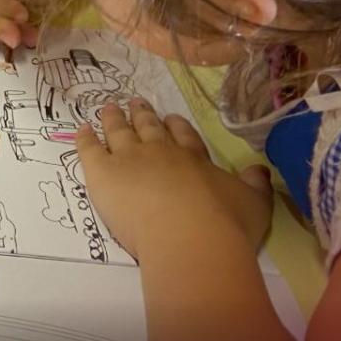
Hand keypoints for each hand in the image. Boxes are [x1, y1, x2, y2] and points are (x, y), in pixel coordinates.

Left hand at [76, 99, 273, 259]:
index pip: (184, 136)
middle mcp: (160, 152)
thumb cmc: (225, 225)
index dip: (176, 126)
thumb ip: (255, 184)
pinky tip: (81, 130)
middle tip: (136, 103)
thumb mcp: (254, 204)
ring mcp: (129, 158)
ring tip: (107, 109)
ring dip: (112, 119)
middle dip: (142, 115)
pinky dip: (84, 138)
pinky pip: (89, 149)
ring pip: (118, 132)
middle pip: (149, 128)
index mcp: (193, 159)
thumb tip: (259, 170)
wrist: (190, 237)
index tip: (171, 117)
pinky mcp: (102, 172)